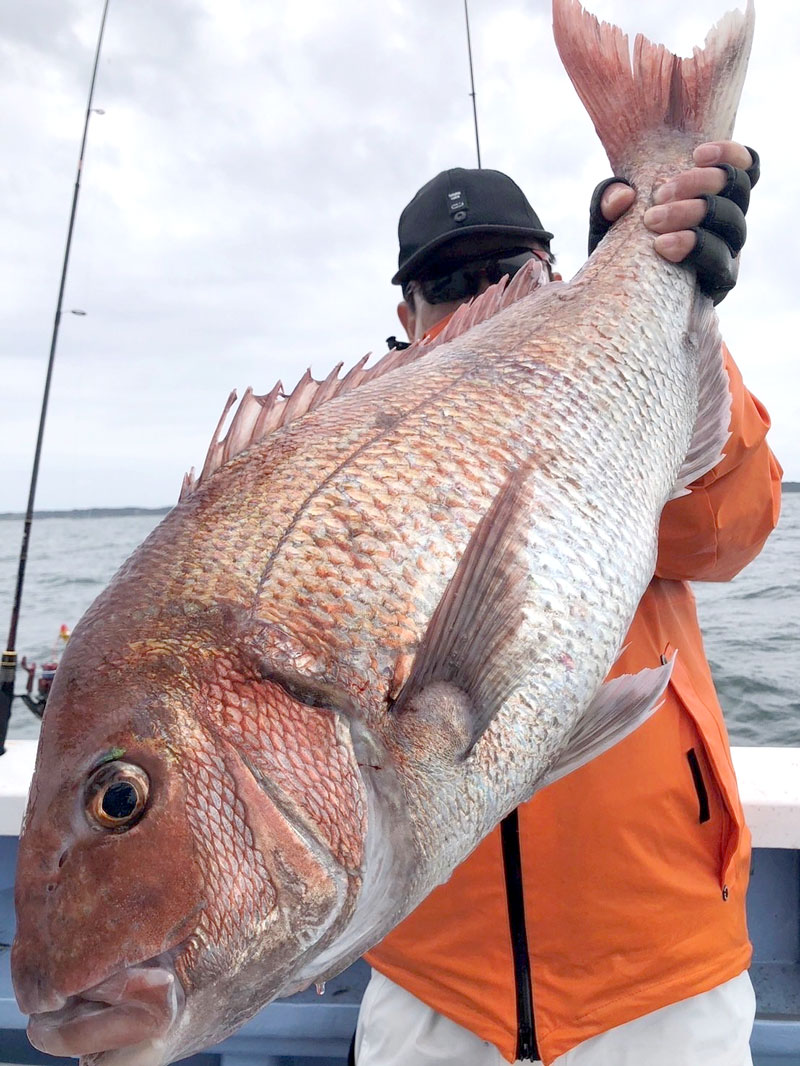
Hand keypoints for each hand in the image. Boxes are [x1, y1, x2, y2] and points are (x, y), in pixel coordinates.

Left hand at [588, 142, 759, 303]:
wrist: (617, 300)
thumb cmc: (619, 251)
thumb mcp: (607, 221)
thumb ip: (609, 199)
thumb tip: (624, 196)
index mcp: (713, 198)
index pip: (746, 169)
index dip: (732, 155)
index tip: (696, 154)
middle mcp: (727, 224)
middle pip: (738, 190)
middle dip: (701, 183)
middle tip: (660, 193)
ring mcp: (728, 253)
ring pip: (734, 224)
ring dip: (694, 214)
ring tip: (653, 221)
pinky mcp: (720, 284)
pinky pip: (721, 263)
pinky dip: (695, 248)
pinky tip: (664, 247)